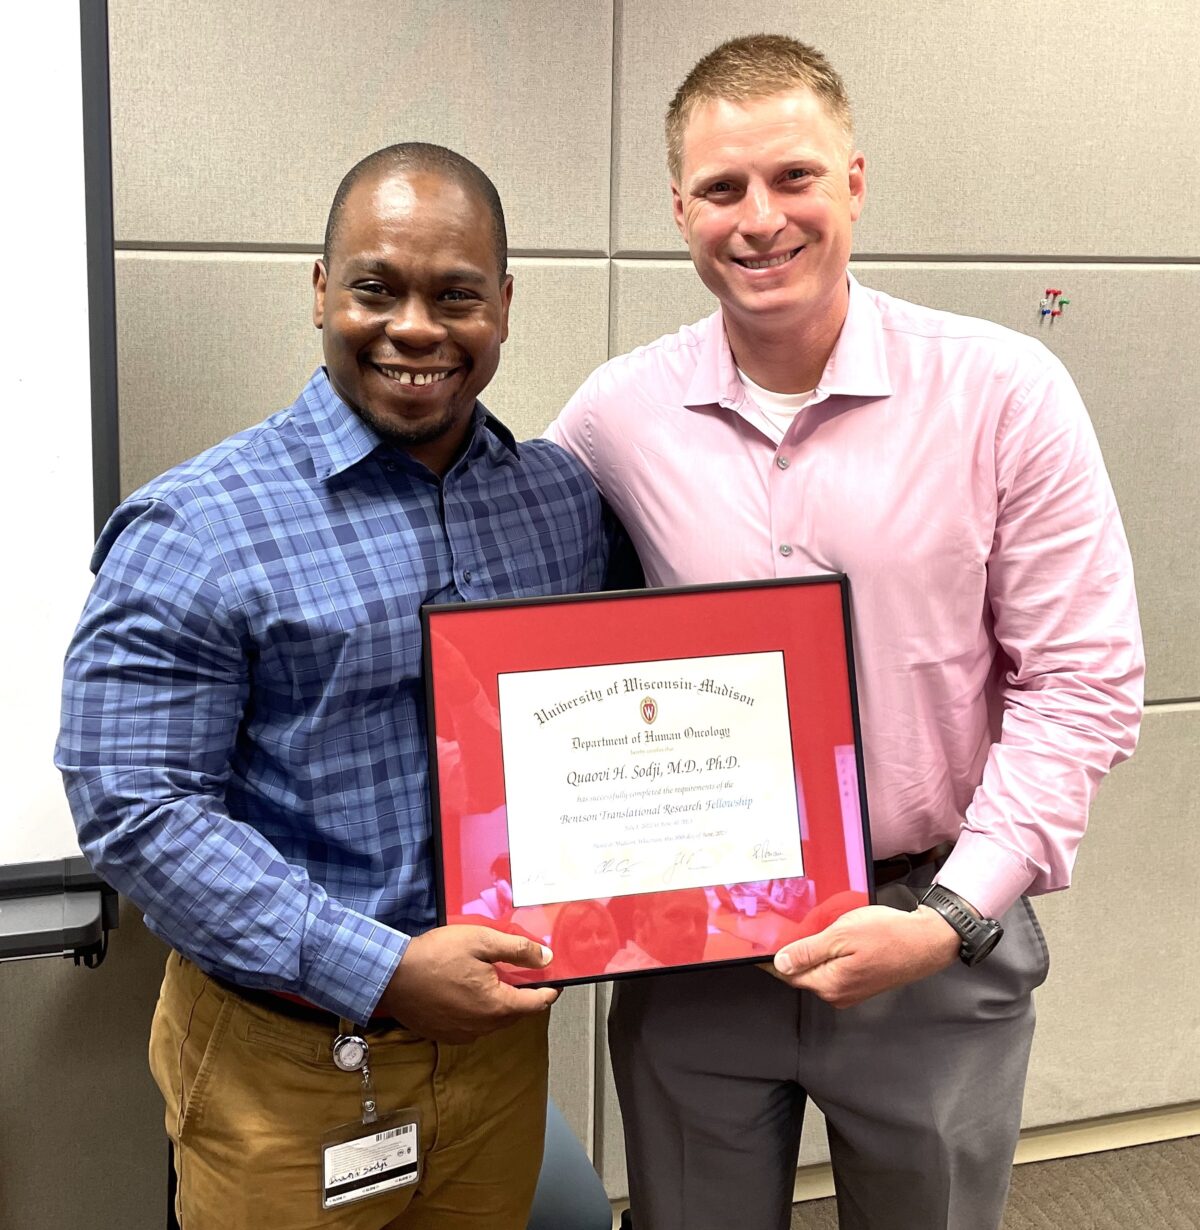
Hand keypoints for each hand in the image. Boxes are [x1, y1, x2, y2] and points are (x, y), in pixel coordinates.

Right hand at [377, 925, 558, 1042]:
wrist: (392, 976)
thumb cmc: (434, 957)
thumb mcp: (482, 941)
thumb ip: (517, 950)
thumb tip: (545, 958)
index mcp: (496, 1005)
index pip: (536, 1004)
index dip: (549, 991)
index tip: (554, 983)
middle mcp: (482, 1026)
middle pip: (515, 1013)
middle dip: (522, 994)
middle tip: (521, 974)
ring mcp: (463, 1033)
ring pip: (494, 1020)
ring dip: (499, 1003)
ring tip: (491, 979)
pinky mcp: (446, 1034)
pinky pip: (473, 1025)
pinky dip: (478, 1010)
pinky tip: (468, 991)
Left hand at [770, 905, 959, 1007]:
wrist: (925, 942)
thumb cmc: (888, 935)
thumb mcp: (841, 935)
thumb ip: (808, 951)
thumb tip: (780, 963)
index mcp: (830, 984)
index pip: (787, 974)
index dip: (772, 958)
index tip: (758, 945)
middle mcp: (838, 994)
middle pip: (801, 973)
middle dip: (792, 952)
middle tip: (787, 927)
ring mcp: (850, 991)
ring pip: (817, 970)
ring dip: (811, 952)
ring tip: (814, 928)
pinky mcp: (860, 983)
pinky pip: (832, 970)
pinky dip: (827, 955)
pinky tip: (833, 937)